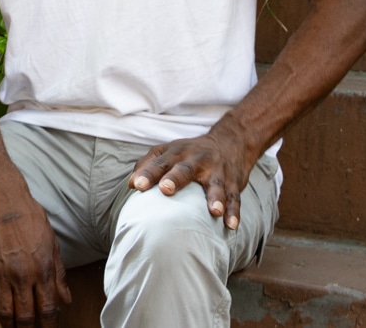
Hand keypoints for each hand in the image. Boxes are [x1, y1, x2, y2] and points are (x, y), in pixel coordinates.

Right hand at [0, 187, 70, 326]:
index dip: (49, 325)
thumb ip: (58, 275)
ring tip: (14, 326)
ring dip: (10, 324)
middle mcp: (22, 275)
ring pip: (5, 312)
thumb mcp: (52, 244)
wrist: (4, 201)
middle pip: (26, 316)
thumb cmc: (30, 218)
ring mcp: (1, 273)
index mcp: (42, 269)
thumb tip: (65, 298)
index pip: (48, 308)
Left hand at [128, 128, 256, 229]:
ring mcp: (217, 171)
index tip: (137, 186)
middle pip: (185, 169)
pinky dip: (234, 211)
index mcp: (177, 153)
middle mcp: (197, 160)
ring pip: (216, 185)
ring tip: (214, 212)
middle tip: (166, 189)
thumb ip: (148, 164)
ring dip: (215, 198)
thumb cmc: (190, 152)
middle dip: (176, 179)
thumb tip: (130, 184)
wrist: (230, 142)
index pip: (159, 163)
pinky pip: (235, 198)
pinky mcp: (233, 183)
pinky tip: (231, 225)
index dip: (147, 174)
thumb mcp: (168, 151)